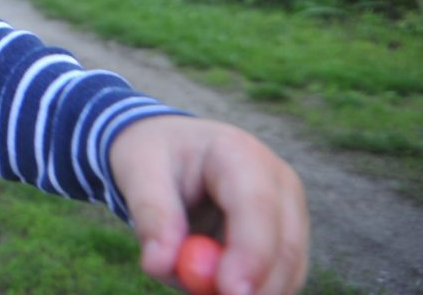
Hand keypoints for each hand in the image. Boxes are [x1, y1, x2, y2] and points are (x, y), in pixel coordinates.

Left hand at [109, 114, 308, 294]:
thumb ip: (151, 215)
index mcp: (238, 152)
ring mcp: (291, 211)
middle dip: (257, 287)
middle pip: (284, 245)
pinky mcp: (289, 239)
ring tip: (187, 270)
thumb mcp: (137, 172)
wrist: (169, 149)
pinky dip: (244, 289)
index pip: (257, 205)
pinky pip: (276, 280)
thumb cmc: (153, 157)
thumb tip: (160, 265)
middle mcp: (278, 181)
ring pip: (286, 271)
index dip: (250, 253)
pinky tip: (210, 277)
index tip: (229, 291)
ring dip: (242, 289)